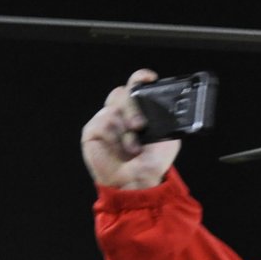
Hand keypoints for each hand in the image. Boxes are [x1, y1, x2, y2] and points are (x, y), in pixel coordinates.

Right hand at [80, 69, 179, 189]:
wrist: (136, 181)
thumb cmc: (152, 162)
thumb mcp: (168, 138)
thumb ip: (164, 117)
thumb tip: (163, 102)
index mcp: (140, 111)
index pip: (136, 86)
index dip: (140, 78)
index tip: (149, 77)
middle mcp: (122, 113)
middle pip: (123, 92)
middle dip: (133, 107)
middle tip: (140, 126)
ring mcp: (107, 121)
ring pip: (112, 106)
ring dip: (125, 125)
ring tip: (132, 146)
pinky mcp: (92, 130)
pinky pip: (100, 121)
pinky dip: (111, 134)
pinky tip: (118, 148)